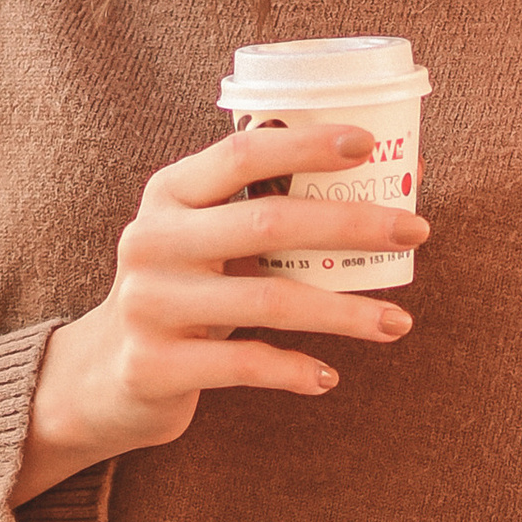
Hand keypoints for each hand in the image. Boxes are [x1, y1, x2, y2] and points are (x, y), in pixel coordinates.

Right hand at [12, 122, 425, 503]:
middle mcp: (152, 240)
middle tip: (416, 231)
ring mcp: (149, 304)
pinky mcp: (154, 365)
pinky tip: (328, 377)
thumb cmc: (187, 293)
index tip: (369, 144)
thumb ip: (275, 211)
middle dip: (352, 224)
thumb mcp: (210, 242)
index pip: (241, 154)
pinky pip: (243, 365)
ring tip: (397, 322)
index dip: (306, 145)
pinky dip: (294, 370)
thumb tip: (396, 177)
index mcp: (169, 194)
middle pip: (268, 222)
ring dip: (343, 312)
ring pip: (268, 300)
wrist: (106, 375)